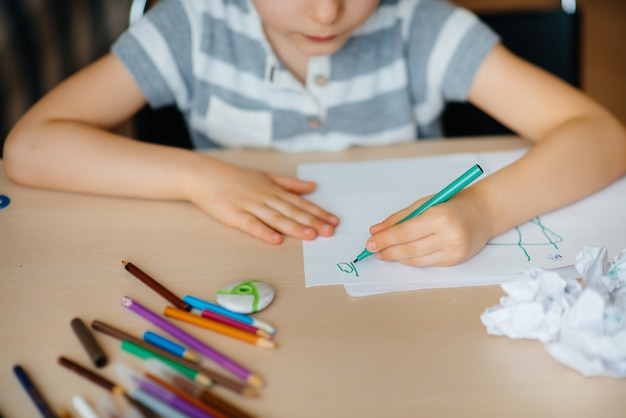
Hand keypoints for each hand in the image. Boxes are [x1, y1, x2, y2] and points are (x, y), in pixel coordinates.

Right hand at [187, 158, 338, 243]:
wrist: (204, 176)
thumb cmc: (235, 178)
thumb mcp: (266, 176)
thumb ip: (290, 184)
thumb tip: (312, 186)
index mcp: (274, 190)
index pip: (300, 203)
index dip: (318, 212)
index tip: (334, 221)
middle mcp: (266, 197)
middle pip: (292, 212)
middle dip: (312, 222)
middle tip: (329, 231)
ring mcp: (250, 206)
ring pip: (276, 218)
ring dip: (294, 227)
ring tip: (311, 235)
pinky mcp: (234, 215)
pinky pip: (251, 225)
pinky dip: (264, 232)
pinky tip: (276, 240)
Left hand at [364, 192, 492, 266]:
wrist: (484, 213)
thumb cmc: (453, 204)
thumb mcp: (425, 203)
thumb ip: (399, 218)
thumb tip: (375, 231)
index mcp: (440, 217)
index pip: (405, 232)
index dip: (384, 239)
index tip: (370, 242)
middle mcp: (448, 236)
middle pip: (409, 248)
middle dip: (387, 250)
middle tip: (373, 250)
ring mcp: (453, 251)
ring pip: (416, 259)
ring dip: (397, 257)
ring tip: (384, 253)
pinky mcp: (455, 261)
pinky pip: (426, 263)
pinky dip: (411, 260)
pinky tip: (401, 255)